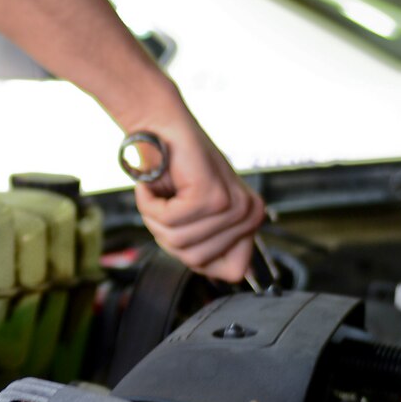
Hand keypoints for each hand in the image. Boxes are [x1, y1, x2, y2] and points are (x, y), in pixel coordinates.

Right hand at [124, 97, 265, 281]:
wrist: (158, 127)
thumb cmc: (172, 167)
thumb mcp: (197, 214)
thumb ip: (211, 242)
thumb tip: (228, 274)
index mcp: (251, 219)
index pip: (233, 272)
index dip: (199, 256)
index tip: (185, 226)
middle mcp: (249, 213)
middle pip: (197, 260)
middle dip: (168, 236)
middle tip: (164, 204)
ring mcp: (232, 205)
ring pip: (180, 243)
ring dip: (155, 219)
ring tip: (158, 194)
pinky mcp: (211, 195)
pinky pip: (170, 222)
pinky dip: (149, 205)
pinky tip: (152, 186)